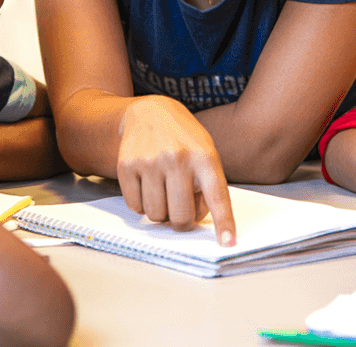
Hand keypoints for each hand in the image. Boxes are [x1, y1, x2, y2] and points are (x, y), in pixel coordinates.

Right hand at [117, 95, 236, 245]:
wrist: (150, 113)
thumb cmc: (183, 140)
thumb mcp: (205, 155)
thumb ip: (206, 187)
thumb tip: (195, 222)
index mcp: (204, 157)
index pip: (217, 196)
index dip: (223, 222)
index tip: (228, 242)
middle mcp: (178, 158)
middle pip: (180, 216)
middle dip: (181, 222)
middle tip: (180, 210)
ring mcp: (150, 161)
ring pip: (155, 215)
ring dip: (159, 213)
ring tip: (163, 192)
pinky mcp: (127, 165)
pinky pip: (135, 207)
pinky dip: (141, 204)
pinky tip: (146, 185)